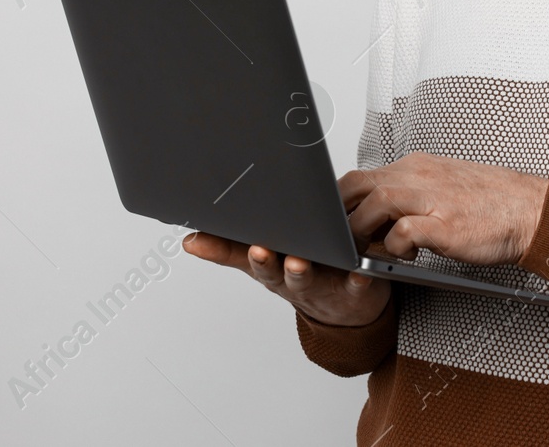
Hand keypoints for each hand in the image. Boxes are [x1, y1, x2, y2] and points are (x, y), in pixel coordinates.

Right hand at [182, 232, 389, 327]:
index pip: (242, 257)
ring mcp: (321, 286)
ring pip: (307, 280)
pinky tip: (358, 271)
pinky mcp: (353, 289)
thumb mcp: (264, 265)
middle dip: (264, 263)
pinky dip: (357, 279)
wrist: (349, 309)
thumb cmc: (305, 275)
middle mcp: (291, 279)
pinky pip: (355, 285)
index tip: (200, 239)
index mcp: (271, 268)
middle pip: (273, 272)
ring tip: (298, 262)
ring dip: (301, 272)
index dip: (222, 249)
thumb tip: (190, 240)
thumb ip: (230, 251)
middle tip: (257, 250)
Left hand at [340, 152, 548, 265]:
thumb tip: (377, 212)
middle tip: (340, 237)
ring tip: (366, 249)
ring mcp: (433, 199)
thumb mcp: (442, 186)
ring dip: (363, 230)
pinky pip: (404, 233)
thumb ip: (410, 193)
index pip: (362, 175)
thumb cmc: (489, 203)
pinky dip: (394, 247)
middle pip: (359, 185)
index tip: (334, 220)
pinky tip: (405, 256)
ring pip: (376, 204)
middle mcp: (420, 176)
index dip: (340, 200)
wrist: (530, 210)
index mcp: (417, 167)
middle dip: (341, 213)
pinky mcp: (446, 226)